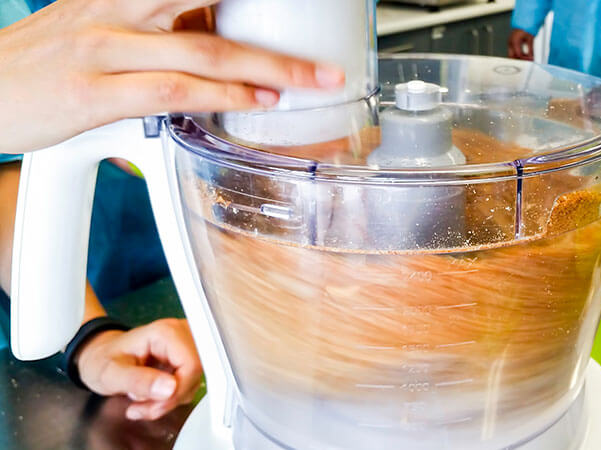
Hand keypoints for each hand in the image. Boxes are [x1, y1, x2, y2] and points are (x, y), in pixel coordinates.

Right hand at [0, 0, 345, 153]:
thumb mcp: (105, 28)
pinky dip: (224, 97)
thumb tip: (219, 42)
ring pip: (206, 49)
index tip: (302, 4)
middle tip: (324, 48)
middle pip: (216, 1)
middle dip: (277, 23)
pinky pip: (174, 89)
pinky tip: (258, 102)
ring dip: (272, 67)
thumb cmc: (47, 64)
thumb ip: (162, 30)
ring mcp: (107, 47)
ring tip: (315, 79)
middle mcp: (120, 7)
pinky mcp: (95, 91)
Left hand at [76, 318, 202, 420]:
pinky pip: (188, 384)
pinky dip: (171, 398)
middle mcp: (182, 334)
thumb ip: (139, 380)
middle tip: (144, 408)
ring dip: (169, 401)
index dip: (178, 391)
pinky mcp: (187, 358)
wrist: (100, 356)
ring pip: (193, 382)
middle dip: (171, 399)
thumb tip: (170, 388)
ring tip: (142, 403)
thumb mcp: (111, 373)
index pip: (192, 365)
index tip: (154, 406)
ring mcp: (187, 345)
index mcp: (166, 333)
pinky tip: (151, 398)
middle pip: (195, 374)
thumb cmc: (103, 359)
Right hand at [508, 29, 534, 60]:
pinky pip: (512, 50)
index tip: (529, 60)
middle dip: (518, 61)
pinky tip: (522, 55)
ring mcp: (510, 42)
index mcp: (515, 42)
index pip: (518, 55)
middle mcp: (510, 42)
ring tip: (524, 59)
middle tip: (525, 63)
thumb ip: (530, 49)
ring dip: (517, 57)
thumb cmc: (526, 27)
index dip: (524, 59)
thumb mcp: (530, 39)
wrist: (524, 20)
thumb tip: (531, 56)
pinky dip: (516, 54)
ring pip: (511, 54)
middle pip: (511, 56)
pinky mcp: (511, 41)